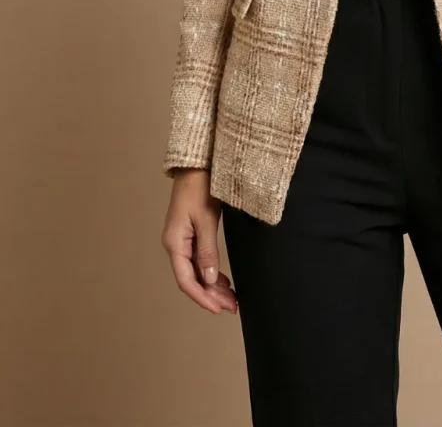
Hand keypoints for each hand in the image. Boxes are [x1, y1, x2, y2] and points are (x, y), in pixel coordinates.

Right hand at [161, 169, 238, 315]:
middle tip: (232, 307)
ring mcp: (182, 240)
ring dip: (212, 286)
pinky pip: (198, 260)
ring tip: (231, 298)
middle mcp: (175, 244)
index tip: (218, 309)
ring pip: (196, 271)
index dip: (202, 297)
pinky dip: (210, 272)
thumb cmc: (200, 188)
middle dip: (211, 295)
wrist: (196, 165)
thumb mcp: (206, 220)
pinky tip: (222, 280)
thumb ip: (207, 251)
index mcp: (175, 243)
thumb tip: (209, 280)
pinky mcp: (190, 234)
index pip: (186, 280)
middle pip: (191, 278)